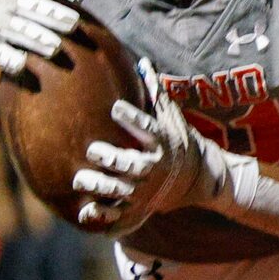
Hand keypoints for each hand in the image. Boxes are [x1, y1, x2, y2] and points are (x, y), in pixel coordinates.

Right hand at [0, 0, 88, 82]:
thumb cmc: (5, 14)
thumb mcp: (21, 1)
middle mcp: (1, 5)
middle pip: (27, 8)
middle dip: (50, 15)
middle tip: (74, 24)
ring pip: (16, 31)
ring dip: (36, 39)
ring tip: (56, 48)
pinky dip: (9, 58)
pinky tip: (22, 64)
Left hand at [73, 61, 225, 230]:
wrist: (198, 179)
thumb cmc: (177, 140)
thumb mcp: (171, 118)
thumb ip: (155, 93)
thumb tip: (142, 62)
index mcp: (162, 144)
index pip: (148, 130)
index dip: (133, 120)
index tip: (115, 108)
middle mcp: (154, 169)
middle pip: (133, 165)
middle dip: (113, 159)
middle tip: (92, 149)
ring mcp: (146, 191)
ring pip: (123, 192)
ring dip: (102, 187)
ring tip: (80, 179)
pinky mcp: (139, 209)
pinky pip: (120, 216)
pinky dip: (104, 217)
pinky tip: (86, 212)